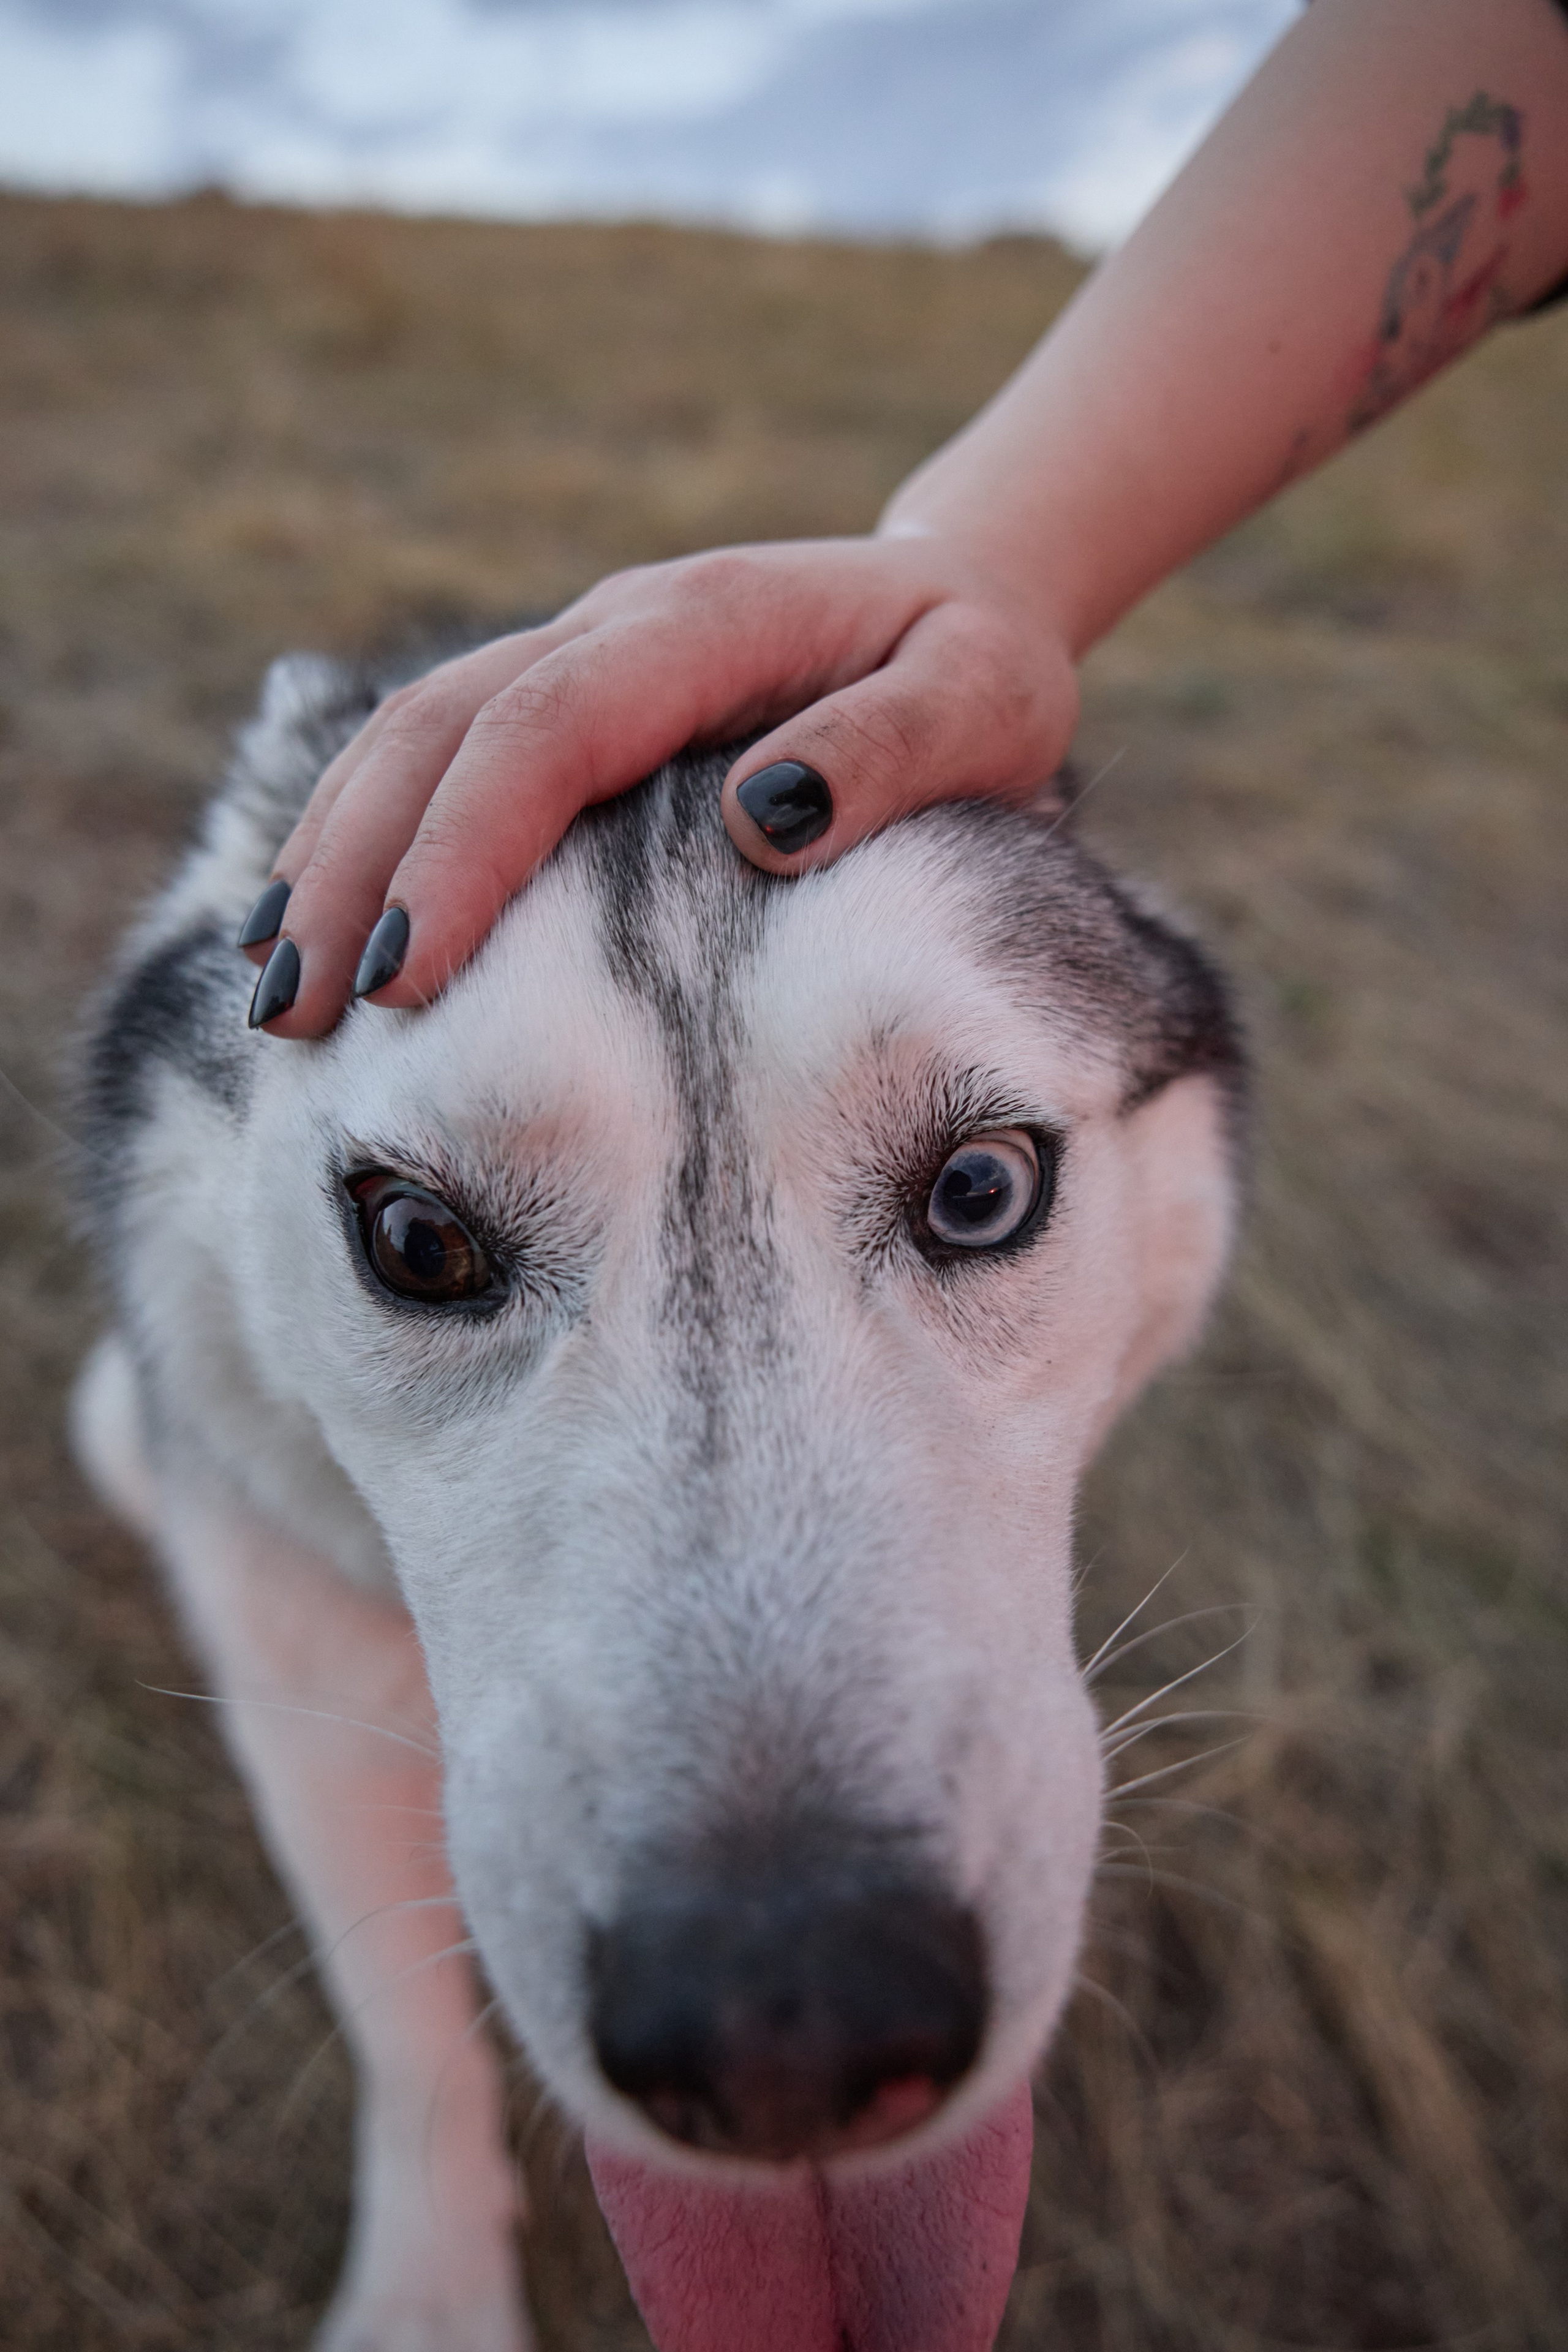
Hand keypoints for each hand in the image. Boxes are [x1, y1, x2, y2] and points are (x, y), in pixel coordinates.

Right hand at [242, 532, 1078, 1035]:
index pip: (549, 731)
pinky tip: (316, 924)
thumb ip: (892, 748)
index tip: (407, 976)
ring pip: (411, 737)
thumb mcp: (986, 701)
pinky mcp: (566, 700)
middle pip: (442, 731)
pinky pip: (434, 755)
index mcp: (707, 623)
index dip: (465, 850)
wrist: (965, 595)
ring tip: (273, 994)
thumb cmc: (980, 669)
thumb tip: (763, 818)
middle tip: (296, 1017)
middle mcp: (617, 626)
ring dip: (332, 856)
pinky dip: (362, 833)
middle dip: (354, 871)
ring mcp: (579, 655)